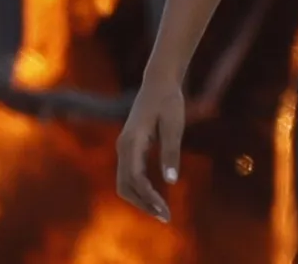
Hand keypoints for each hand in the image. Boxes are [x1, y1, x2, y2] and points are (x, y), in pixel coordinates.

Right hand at [115, 79, 185, 221]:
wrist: (159, 81)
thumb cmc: (169, 100)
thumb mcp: (174, 124)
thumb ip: (171, 151)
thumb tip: (171, 181)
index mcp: (132, 141)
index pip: (135, 178)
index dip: (149, 198)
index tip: (165, 211)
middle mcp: (123, 147)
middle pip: (125, 186)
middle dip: (143, 204)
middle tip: (166, 217)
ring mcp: (124, 148)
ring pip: (125, 183)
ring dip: (141, 200)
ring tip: (162, 211)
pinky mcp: (129, 148)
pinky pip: (129, 175)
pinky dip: (140, 190)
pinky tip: (156, 197)